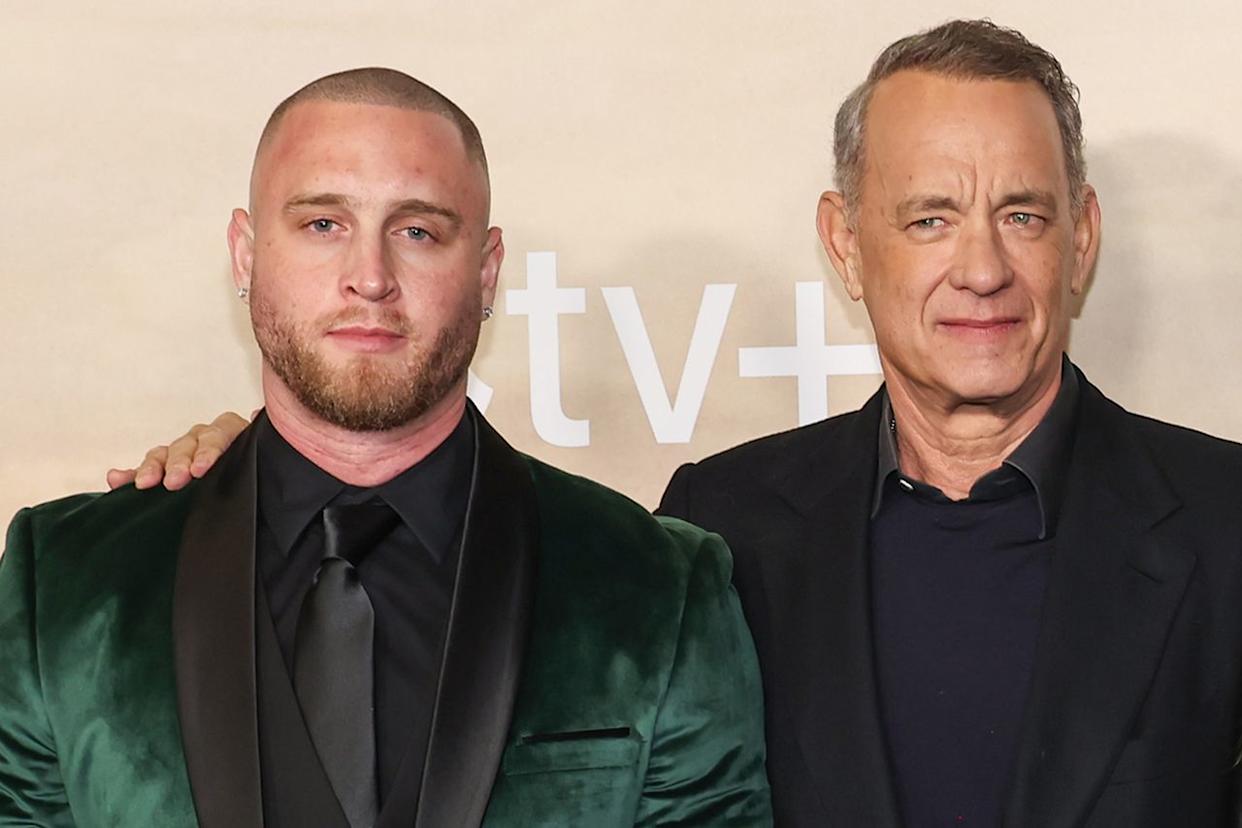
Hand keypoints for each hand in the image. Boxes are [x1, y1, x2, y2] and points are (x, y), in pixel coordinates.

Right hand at [107, 411, 250, 490]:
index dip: (209, 449)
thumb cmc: (264, 476)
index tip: (201, 470)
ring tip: (144, 484)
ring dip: (152, 467)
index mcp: (233, 435)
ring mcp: (185, 454)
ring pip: (165, 453)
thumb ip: (263, 448)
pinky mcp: (166, 471)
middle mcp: (206, 440)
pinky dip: (130, 475)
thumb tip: (258, 412)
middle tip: (174, 482)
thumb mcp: (266, 465)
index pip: (219, 433)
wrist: (263, 500)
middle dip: (179, 463)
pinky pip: (146, 470)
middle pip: (188, 443)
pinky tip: (116, 479)